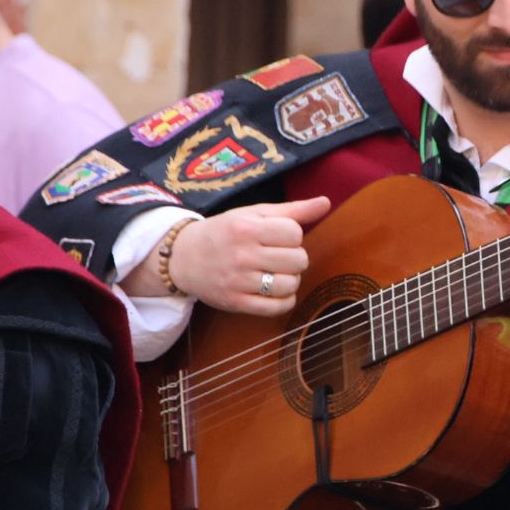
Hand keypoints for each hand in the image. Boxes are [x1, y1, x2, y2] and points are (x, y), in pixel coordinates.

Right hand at [167, 197, 331, 314]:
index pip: (294, 233)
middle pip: (297, 260)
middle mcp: (242, 254)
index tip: (280, 237)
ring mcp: (238, 281)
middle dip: (294, 258)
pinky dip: (284, 300)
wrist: (183, 257)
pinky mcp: (236, 303)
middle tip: (280, 256)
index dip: (293, 236)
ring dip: (291, 279)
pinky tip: (275, 290)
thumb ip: (292, 210)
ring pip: (290, 285)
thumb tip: (325, 202)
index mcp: (247, 228)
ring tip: (278, 273)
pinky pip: (277, 307)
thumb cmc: (225, 232)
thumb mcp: (253, 214)